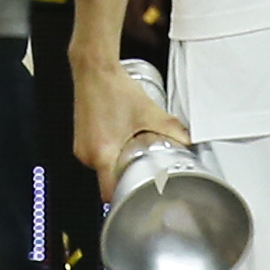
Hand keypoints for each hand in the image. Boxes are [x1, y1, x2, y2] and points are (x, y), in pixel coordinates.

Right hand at [69, 55, 191, 199]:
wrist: (94, 69)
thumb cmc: (113, 89)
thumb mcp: (147, 111)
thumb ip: (170, 128)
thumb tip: (187, 141)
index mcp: (102, 152)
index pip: (108, 193)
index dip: (125, 199)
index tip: (138, 199)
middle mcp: (87, 153)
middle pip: (106, 181)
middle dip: (126, 178)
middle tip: (142, 170)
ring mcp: (82, 147)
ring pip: (101, 169)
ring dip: (116, 164)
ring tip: (131, 151)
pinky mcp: (81, 139)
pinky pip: (96, 157)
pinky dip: (109, 155)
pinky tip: (120, 141)